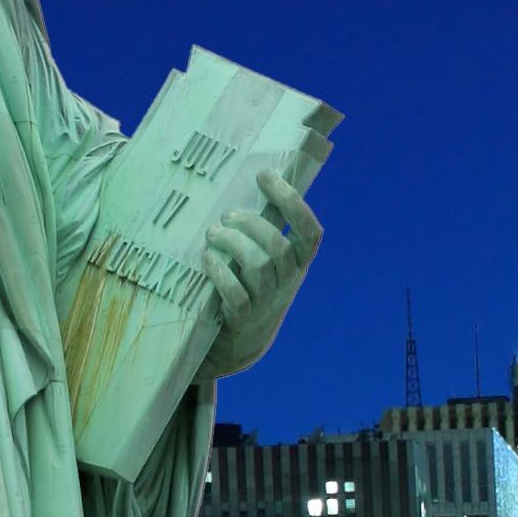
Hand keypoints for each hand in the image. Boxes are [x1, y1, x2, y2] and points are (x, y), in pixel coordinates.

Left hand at [195, 168, 321, 385]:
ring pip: (259, 266)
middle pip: (279, 247)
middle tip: (227, 215)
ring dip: (233, 244)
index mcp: (298, 264)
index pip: (310, 232)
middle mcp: (287, 281)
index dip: (292, 201)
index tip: (265, 175)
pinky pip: (235, 293)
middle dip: (252, 224)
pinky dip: (220, 272)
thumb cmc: (251, 287)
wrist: (242, 341)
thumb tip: (248, 184)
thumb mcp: (267, 262)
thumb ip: (264, 233)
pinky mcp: (242, 317)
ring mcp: (266, 301)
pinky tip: (207, 258)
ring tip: (212, 233)